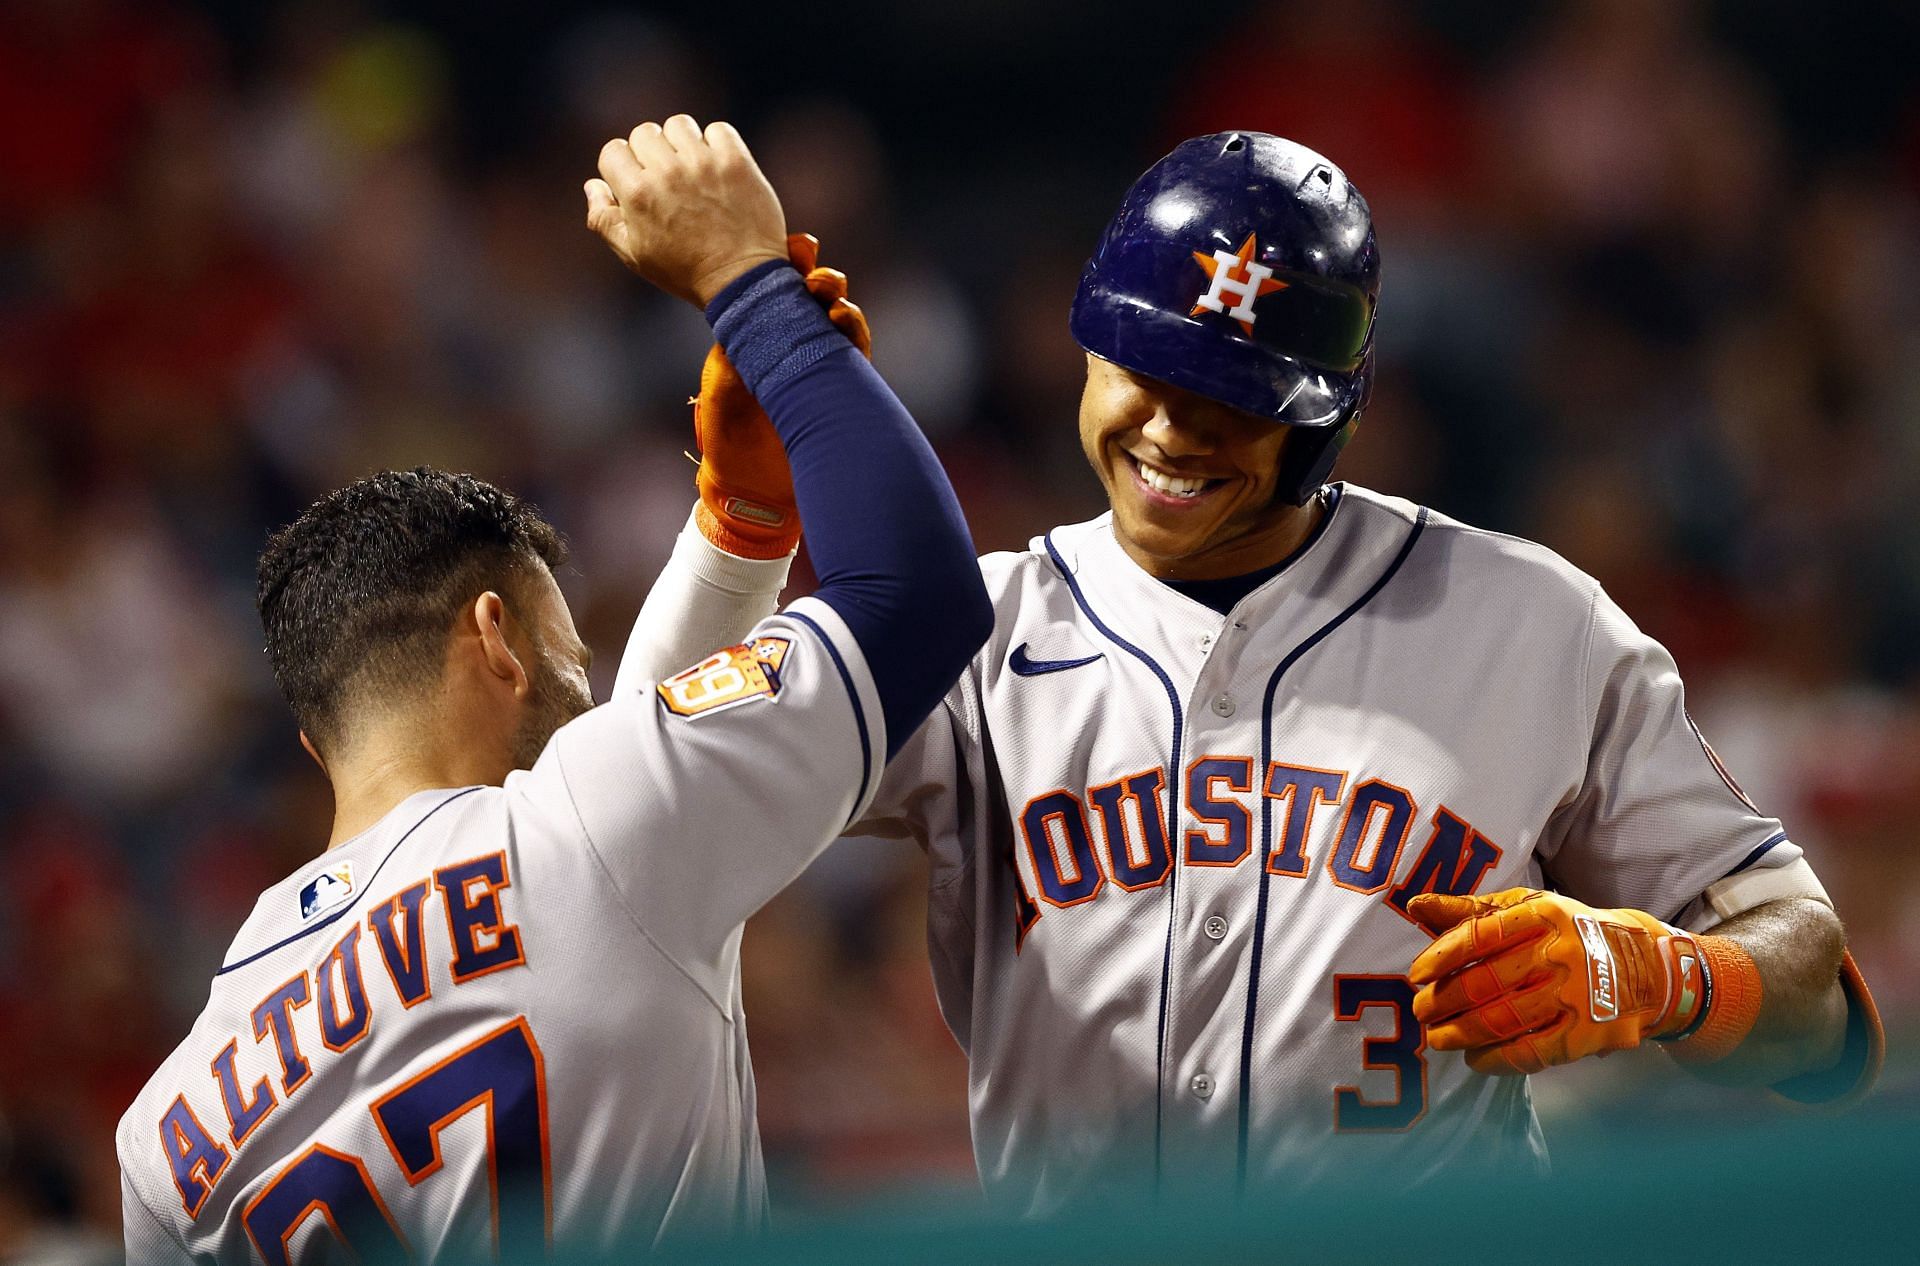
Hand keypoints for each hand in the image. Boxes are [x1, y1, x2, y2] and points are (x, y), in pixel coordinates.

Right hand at [585, 115, 786, 306]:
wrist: (742, 280)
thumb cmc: (684, 271)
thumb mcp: (634, 255)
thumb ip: (604, 219)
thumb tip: (593, 185)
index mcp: (637, 194)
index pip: (613, 151)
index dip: (621, 166)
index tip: (637, 182)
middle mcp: (667, 172)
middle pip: (644, 133)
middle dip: (650, 153)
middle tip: (667, 179)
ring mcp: (703, 163)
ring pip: (679, 125)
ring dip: (681, 143)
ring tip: (692, 170)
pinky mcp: (735, 161)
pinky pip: (718, 130)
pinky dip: (716, 143)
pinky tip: (717, 168)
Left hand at [691, 233, 872, 557]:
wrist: (757, 497)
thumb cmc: (729, 446)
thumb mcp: (723, 392)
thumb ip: (736, 353)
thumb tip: (743, 315)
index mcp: (753, 339)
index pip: (771, 291)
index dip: (785, 265)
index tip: (795, 246)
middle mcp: (786, 346)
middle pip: (807, 298)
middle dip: (816, 276)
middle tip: (815, 268)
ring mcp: (815, 365)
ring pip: (834, 319)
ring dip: (835, 300)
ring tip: (831, 294)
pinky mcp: (839, 387)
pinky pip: (853, 351)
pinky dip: (852, 330)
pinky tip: (846, 319)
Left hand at [1407, 887, 1705, 1075]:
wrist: (1648, 968)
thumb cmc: (1570, 934)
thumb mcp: (1529, 909)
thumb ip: (1472, 911)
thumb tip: (1416, 905)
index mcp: (1543, 915)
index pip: (1480, 934)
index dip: (1442, 956)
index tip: (1416, 975)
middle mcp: (1561, 953)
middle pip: (1487, 981)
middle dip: (1444, 1001)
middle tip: (1421, 1012)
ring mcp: (1577, 995)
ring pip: (1505, 1019)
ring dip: (1462, 1033)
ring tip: (1437, 1039)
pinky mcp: (1589, 1034)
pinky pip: (1533, 1052)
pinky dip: (1497, 1060)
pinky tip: (1475, 1060)